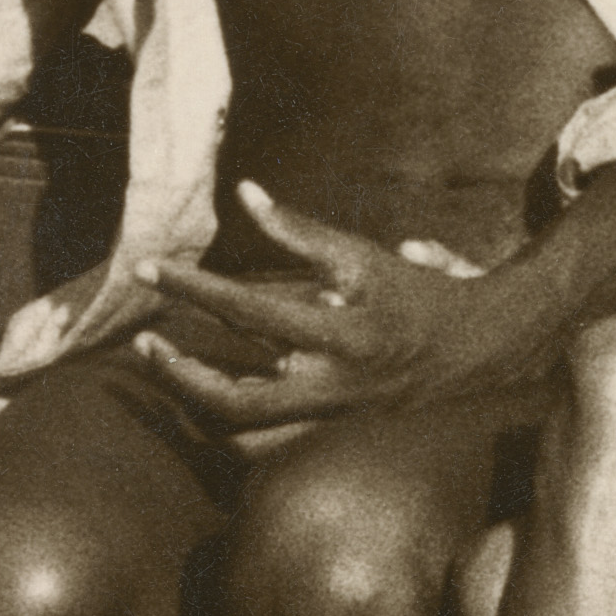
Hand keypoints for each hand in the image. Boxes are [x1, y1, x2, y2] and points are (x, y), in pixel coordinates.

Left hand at [135, 190, 483, 434]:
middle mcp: (330, 385)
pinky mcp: (323, 422)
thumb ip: (299, 230)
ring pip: (243, 421)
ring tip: (160, 356)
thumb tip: (245, 193)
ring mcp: (326, 412)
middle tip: (144, 342)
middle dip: (180, 375)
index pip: (250, 312)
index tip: (150, 269)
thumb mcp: (360, 258)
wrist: (471, 352)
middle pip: (236, 401)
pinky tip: (197, 370)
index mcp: (342, 336)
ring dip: (193, 390)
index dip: (195, 290)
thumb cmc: (413, 295)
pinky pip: (258, 419)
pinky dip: (222, 395)